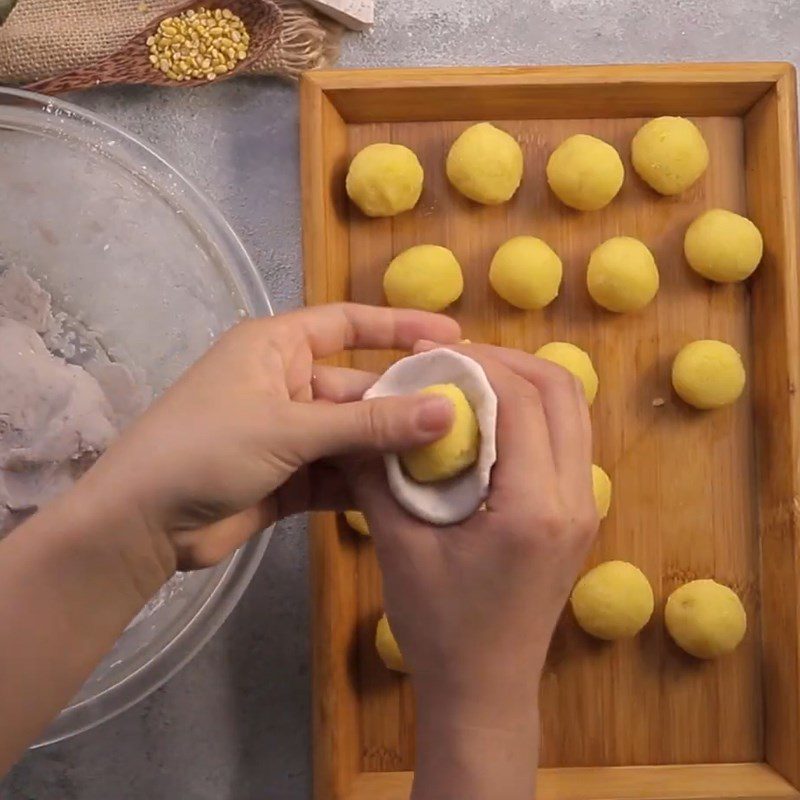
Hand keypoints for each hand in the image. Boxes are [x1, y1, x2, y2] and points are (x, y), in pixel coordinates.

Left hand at [73, 304, 460, 582]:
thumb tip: (446, 410)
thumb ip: (370, 425)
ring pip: (353, 436)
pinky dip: (368, 485)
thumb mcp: (291, 429)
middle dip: (405, 406)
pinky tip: (411, 496)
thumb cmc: (207, 449)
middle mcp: (286, 384)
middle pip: (359, 389)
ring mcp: (288, 433)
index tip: (454, 337)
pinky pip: (339, 474)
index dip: (400, 326)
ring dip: (391, 451)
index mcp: (277, 348)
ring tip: (450, 462)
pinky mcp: (288, 478)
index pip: (348, 324)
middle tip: (467, 419)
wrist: (143, 524)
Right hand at [353, 343, 597, 799]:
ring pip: (573, 412)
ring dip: (526, 384)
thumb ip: (378, 474)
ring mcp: (585, 508)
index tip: (433, 354)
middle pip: (562, 393)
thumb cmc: (439, 628)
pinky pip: (568, 440)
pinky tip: (489, 422)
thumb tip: (358, 414)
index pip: (520, 402)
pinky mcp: (579, 516)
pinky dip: (534, 414)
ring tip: (471, 381)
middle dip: (508, 362)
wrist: (484, 693)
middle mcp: (575, 499)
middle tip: (453, 360)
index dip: (478, 364)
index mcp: (533, 508)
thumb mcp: (398, 547)